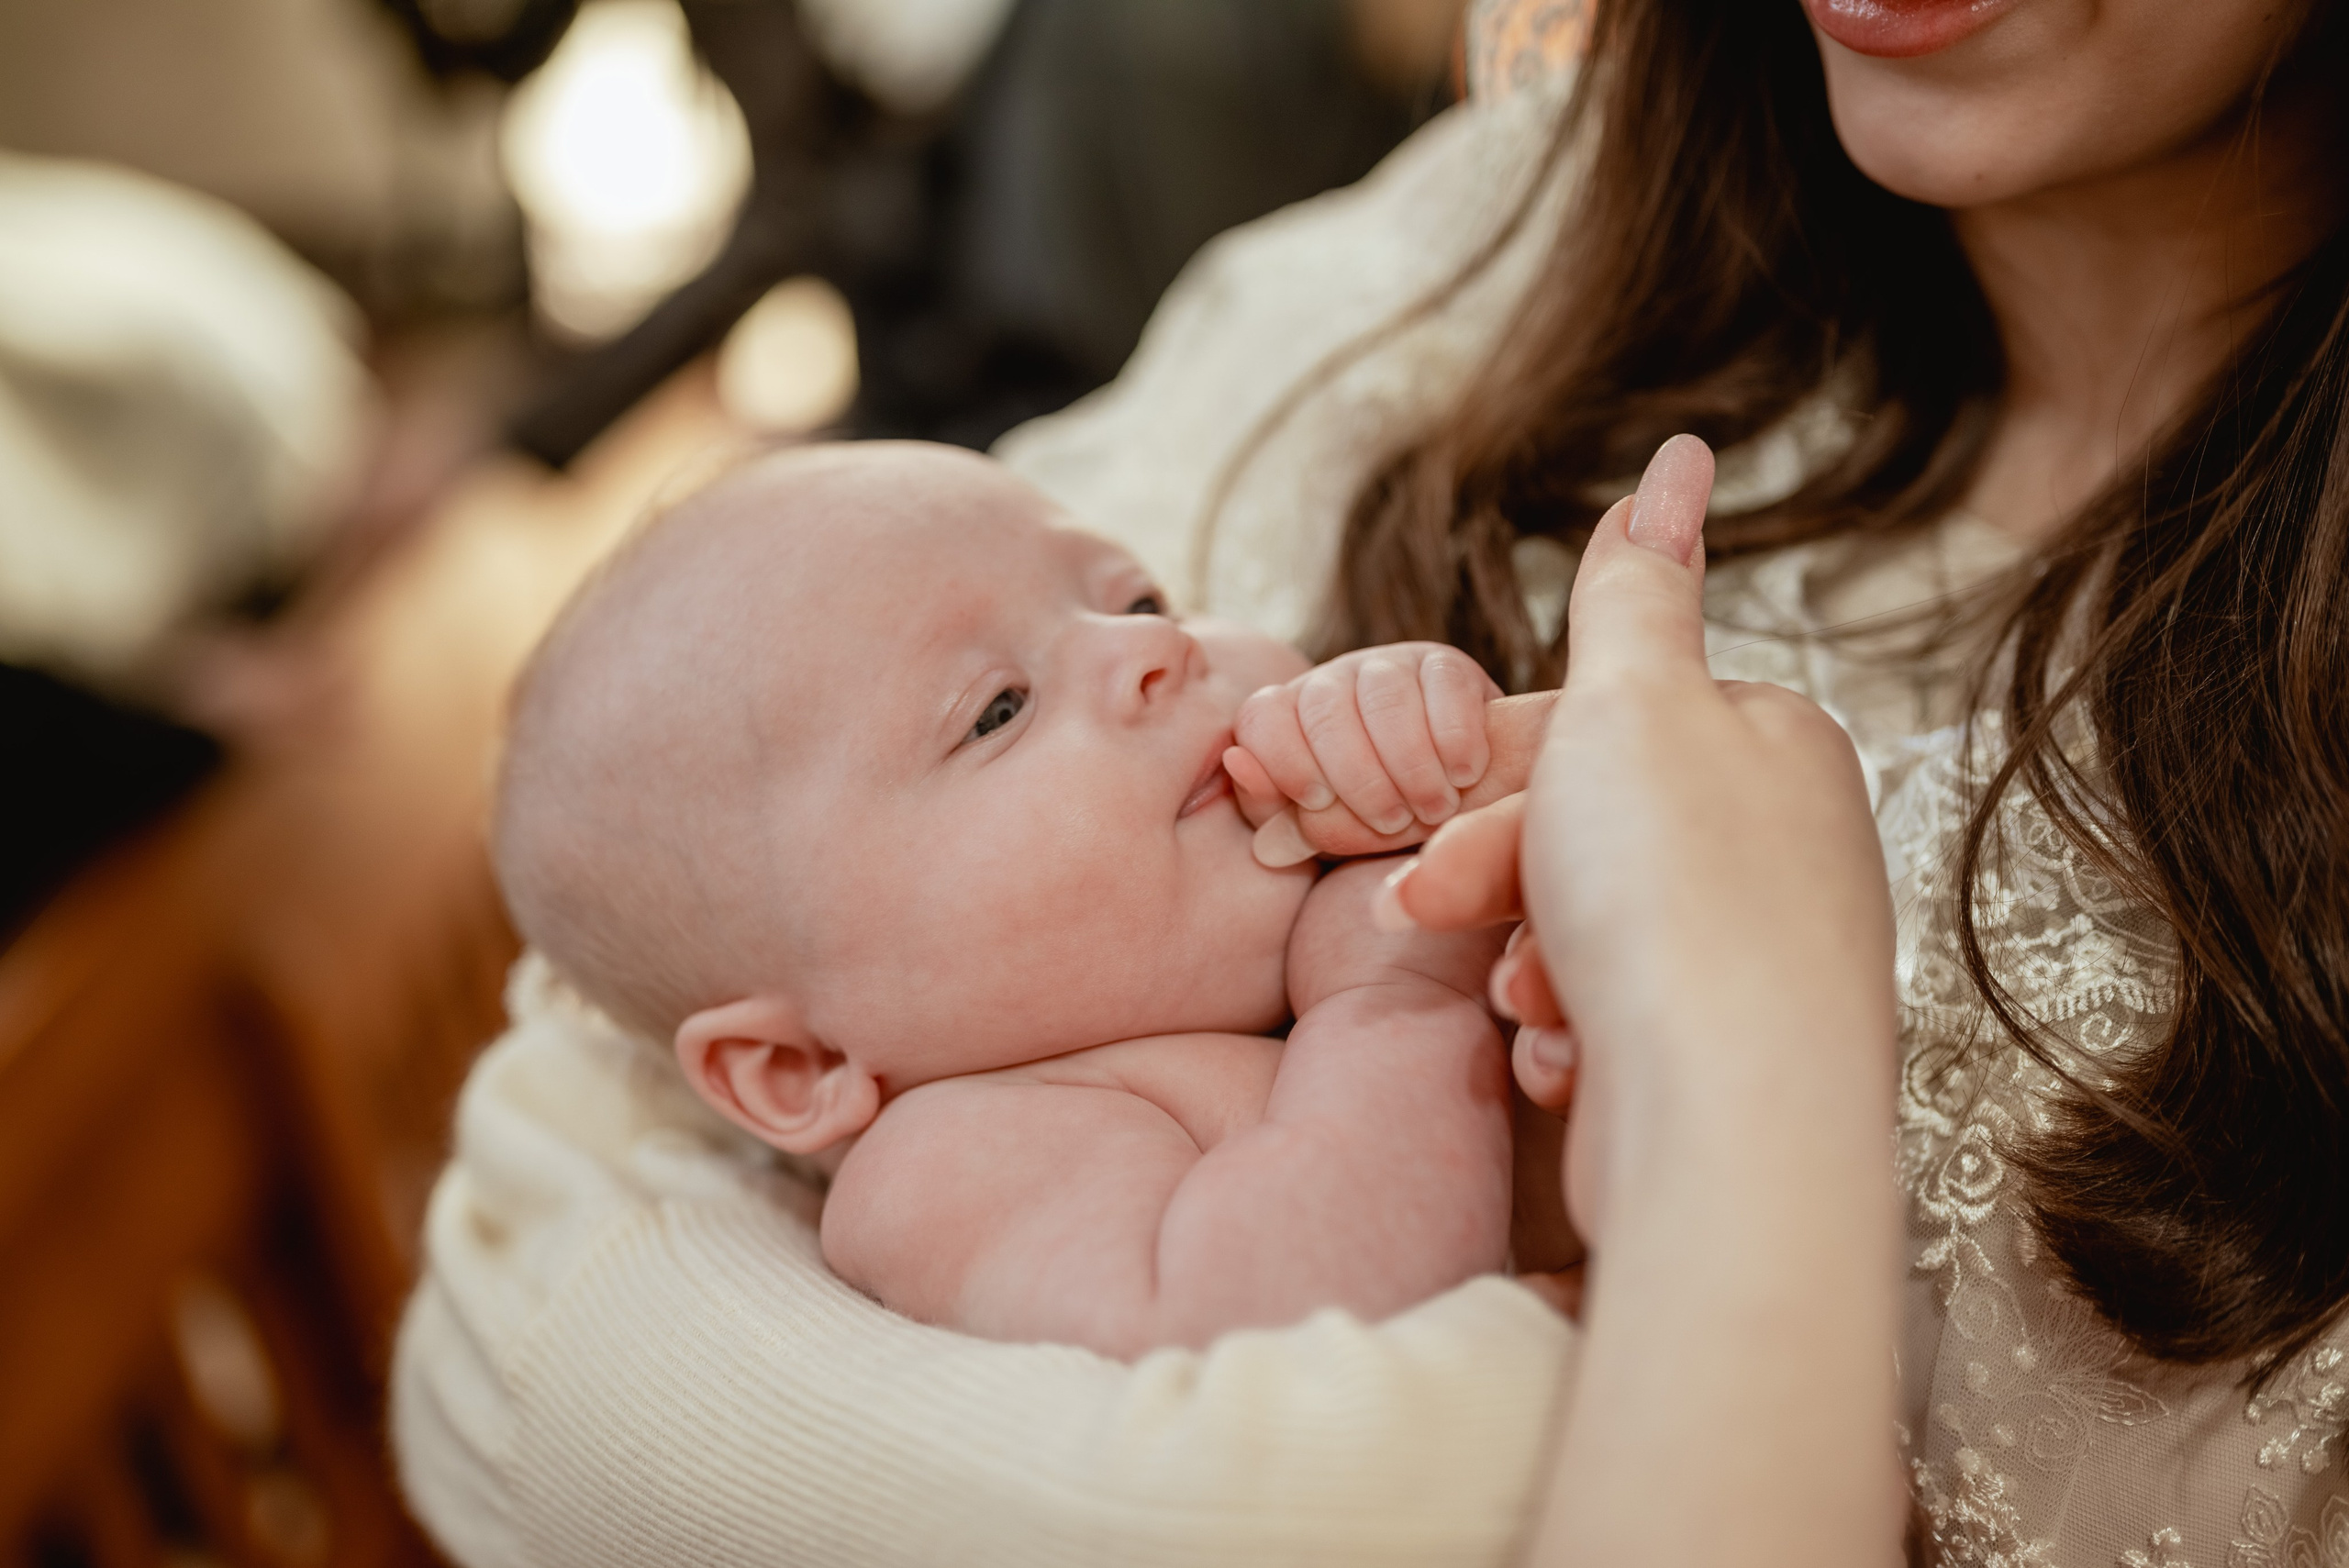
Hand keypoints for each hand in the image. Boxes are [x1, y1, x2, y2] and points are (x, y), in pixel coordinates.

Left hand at [1231, 681, 1557, 867]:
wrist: (1454, 817)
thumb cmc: (1373, 828)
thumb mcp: (1321, 836)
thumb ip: (1276, 813)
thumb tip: (1235, 762)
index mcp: (1284, 721)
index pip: (1262, 719)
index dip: (1285, 759)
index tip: (1318, 802)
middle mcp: (1328, 684)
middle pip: (1323, 708)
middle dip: (1359, 774)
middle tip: (1392, 823)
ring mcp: (1386, 667)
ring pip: (1383, 694)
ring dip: (1411, 761)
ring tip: (1434, 809)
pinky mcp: (1444, 665)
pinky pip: (1442, 684)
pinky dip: (1453, 734)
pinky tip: (1463, 773)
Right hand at [1414, 434, 1902, 1567]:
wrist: (1731, 1125)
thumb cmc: (1678, 901)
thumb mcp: (1633, 703)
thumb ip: (1634, 588)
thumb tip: (1681, 457)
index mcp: (1771, 742)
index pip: (1603, 723)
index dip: (1496, 766)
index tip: (1425, 809)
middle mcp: (1781, 844)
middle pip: (1586, 826)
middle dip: (1493, 869)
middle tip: (1425, 909)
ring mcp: (1759, 958)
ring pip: (1585, 925)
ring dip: (1521, 955)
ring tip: (1518, 999)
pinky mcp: (1725, 1058)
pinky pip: (1611, 1015)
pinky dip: (1566, 1031)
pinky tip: (1560, 1058)